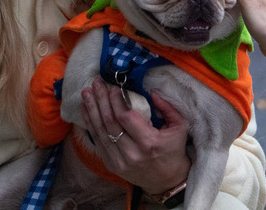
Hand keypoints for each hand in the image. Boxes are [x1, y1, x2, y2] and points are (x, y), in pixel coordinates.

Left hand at [80, 78, 190, 194]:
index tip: (113, 86)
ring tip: (86, 92)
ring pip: (100, 131)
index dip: (116, 100)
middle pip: (110, 122)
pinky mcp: (111, 165)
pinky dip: (90, 124)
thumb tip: (151, 91)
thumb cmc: (173, 151)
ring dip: (91, 109)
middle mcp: (131, 153)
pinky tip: (85, 110)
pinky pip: (97, 141)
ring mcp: (119, 161)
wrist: (166, 182)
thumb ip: (167, 108)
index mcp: (149, 142)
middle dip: (101, 99)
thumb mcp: (179, 127)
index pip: (125, 117)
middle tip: (96, 83)